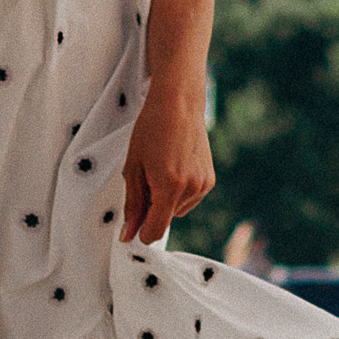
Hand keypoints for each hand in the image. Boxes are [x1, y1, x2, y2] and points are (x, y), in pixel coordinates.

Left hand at [122, 83, 213, 246]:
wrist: (178, 104)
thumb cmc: (151, 130)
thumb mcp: (133, 167)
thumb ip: (132, 204)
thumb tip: (128, 234)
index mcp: (169, 186)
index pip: (156, 230)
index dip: (141, 232)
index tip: (132, 227)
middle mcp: (191, 189)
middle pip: (165, 219)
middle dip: (151, 208)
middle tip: (145, 178)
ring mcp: (203, 185)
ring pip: (177, 210)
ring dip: (165, 200)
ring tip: (160, 168)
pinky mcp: (210, 180)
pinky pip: (189, 199)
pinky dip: (178, 192)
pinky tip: (174, 168)